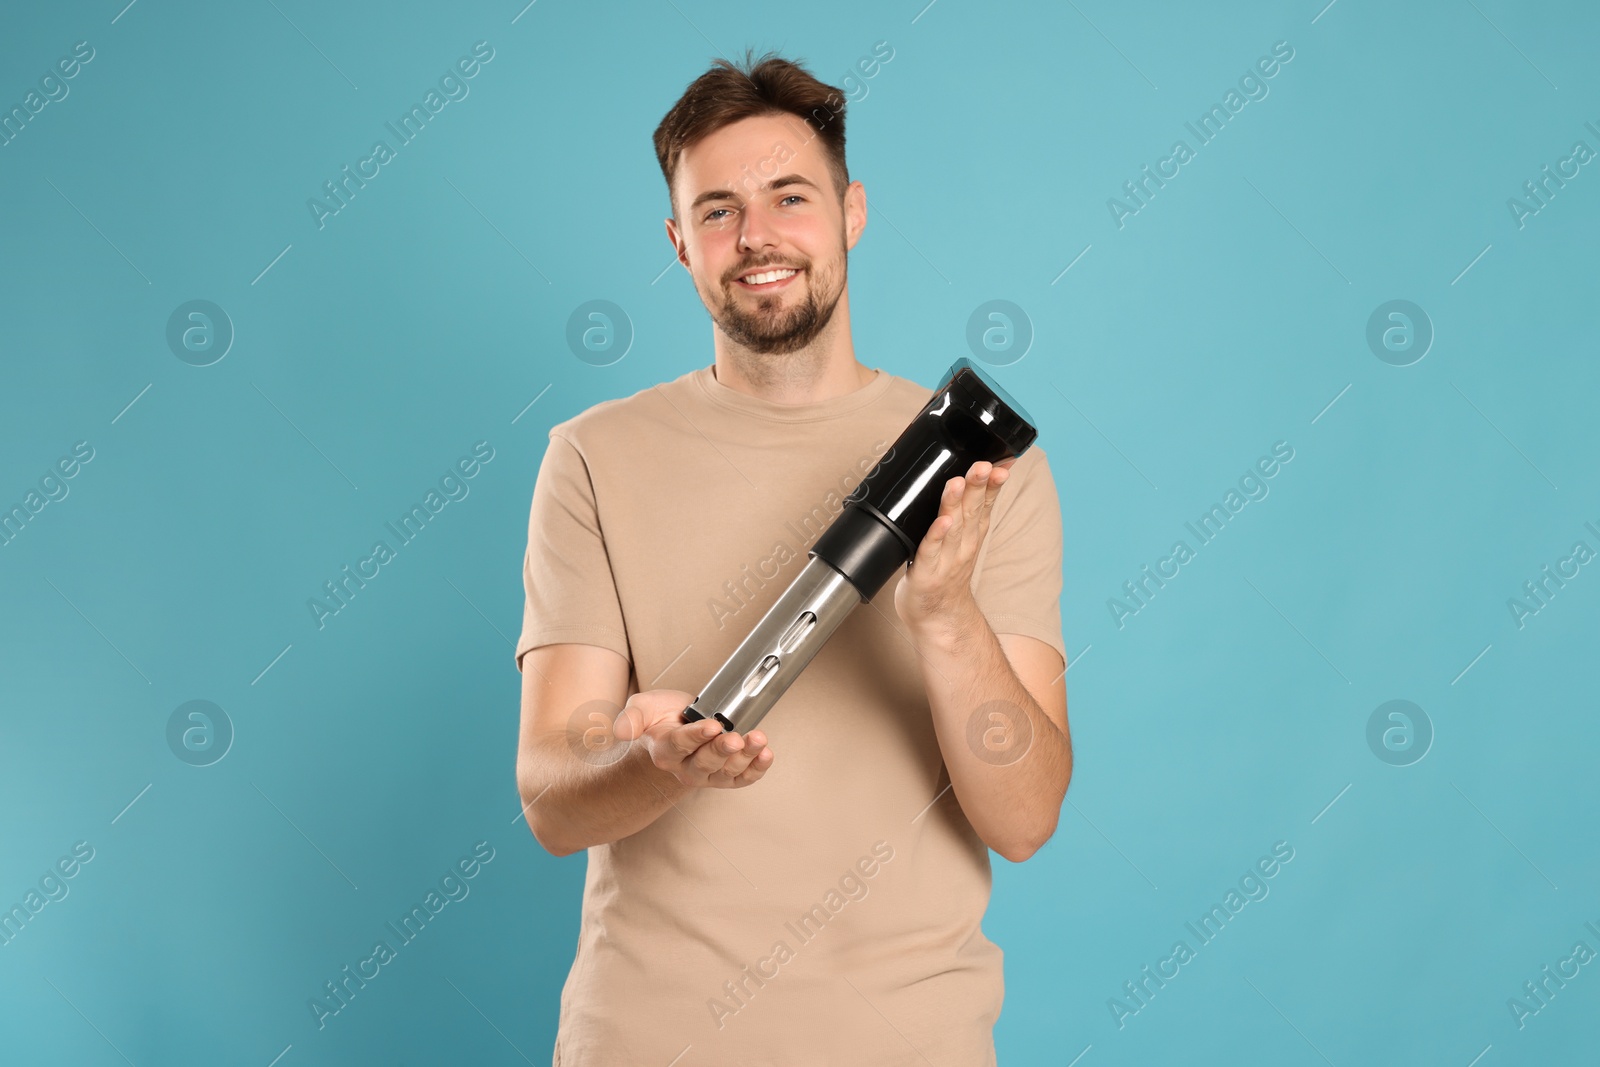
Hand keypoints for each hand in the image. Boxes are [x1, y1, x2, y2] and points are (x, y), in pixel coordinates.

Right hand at [612, 690, 774, 788]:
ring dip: (746, 757)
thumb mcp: (642, 708)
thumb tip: (620, 731)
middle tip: (734, 738)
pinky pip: (742, 779)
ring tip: (758, 740)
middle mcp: (686, 768)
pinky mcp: (727, 776)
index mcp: (664, 751)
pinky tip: (766, 755)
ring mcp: (708, 775)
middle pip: (706, 762)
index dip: (698, 736)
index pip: (681, 745)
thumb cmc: (660, 718)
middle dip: (722, 750)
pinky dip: (757, 769)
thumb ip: (631, 717)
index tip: (713, 725)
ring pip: (727, 772)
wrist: (676, 729)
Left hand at [893, 458, 1015, 639]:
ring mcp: (946, 560)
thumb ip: (965, 513)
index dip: (993, 484)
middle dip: (977, 485)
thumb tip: (965, 479)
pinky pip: (930, 551)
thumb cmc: (945, 574)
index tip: (1001, 464)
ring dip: (955, 503)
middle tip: (982, 465)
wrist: (938, 617)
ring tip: (957, 483)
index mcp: (971, 534)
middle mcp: (963, 545)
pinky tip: (941, 521)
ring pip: (952, 526)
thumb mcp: (963, 541)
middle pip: (972, 510)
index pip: (985, 504)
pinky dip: (936, 535)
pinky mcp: (925, 573)